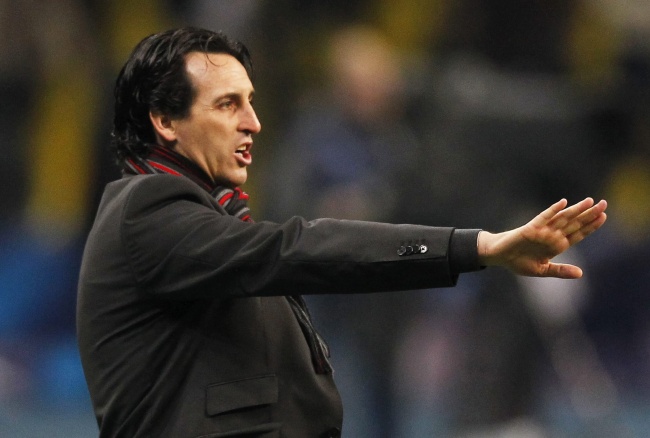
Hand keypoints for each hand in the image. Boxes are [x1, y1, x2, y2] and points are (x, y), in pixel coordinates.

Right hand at [478, 198, 607, 277]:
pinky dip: (553, 210)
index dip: (591, 226)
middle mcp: (552, 236)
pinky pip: (544, 217)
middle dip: (590, 214)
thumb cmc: (519, 262)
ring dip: (576, 210)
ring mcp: (542, 231)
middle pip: (575, 223)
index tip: (604, 217)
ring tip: (590, 201)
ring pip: (563, 218)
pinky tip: (563, 203)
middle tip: (604, 203)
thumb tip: (581, 274)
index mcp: (557, 246)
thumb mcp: (542, 270)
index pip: (578, 233)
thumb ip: (560, 271)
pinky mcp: (531, 228)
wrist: (499, 257)